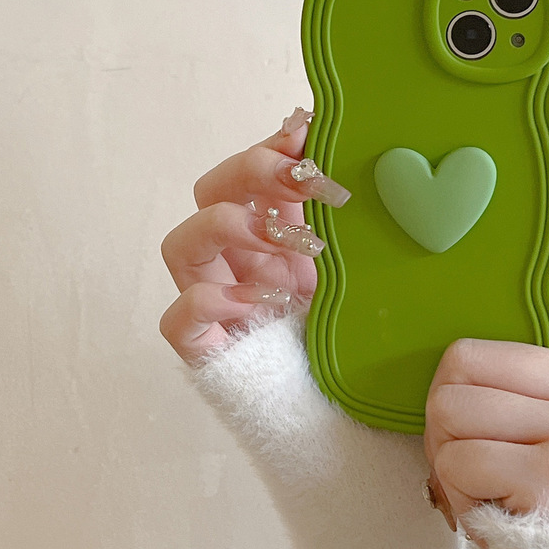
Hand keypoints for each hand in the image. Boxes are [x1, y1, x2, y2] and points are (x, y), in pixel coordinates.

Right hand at [160, 108, 349, 361]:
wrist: (353, 416)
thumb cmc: (362, 341)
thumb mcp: (372, 268)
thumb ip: (365, 218)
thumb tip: (369, 153)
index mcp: (278, 235)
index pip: (255, 172)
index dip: (273, 146)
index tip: (312, 133)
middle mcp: (243, 262)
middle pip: (212, 193)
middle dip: (252, 172)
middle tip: (306, 179)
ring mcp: (220, 303)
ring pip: (180, 244)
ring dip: (227, 227)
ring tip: (290, 241)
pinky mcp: (208, 349)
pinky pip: (177, 320)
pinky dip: (209, 303)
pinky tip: (263, 303)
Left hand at [424, 120, 548, 529]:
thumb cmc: (538, 484)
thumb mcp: (540, 420)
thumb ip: (514, 373)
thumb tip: (454, 361)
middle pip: (466, 356)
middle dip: (449, 410)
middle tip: (482, 449)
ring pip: (451, 406)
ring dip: (447, 451)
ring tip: (487, 478)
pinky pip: (455, 455)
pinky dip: (452, 488)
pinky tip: (491, 504)